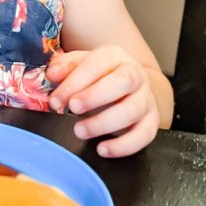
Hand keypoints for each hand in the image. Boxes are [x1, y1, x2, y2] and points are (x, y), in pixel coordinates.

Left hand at [46, 46, 160, 157]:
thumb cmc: (97, 77)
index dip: (75, 82)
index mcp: (115, 56)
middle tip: (71, 109)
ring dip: (103, 123)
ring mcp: (146, 98)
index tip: (56, 100)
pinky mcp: (152, 121)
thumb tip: (53, 73)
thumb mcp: (79, 66)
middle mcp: (136, 74)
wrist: (129, 89)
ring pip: (132, 110)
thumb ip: (65, 67)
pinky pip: (144, 135)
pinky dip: (123, 146)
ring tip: (80, 131)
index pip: (97, 64)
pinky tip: (102, 149)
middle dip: (94, 97)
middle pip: (124, 82)